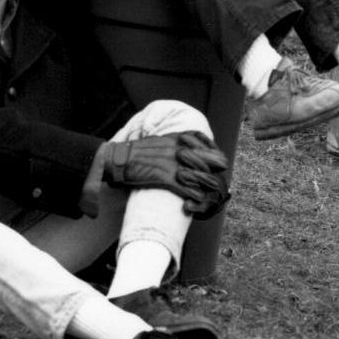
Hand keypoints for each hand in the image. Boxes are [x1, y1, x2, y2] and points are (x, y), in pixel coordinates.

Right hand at [102, 133, 229, 214]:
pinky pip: (185, 188)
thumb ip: (170, 142)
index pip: (201, 138)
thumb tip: (181, 147)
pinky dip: (194, 195)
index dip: (212, 148)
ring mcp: (170, 164)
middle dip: (216, 166)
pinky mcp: (164, 178)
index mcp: (173, 138)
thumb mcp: (155, 141)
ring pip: (198, 174)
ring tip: (212, 190)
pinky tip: (198, 200)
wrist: (116, 159)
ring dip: (207, 183)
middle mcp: (175, 149)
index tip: (217, 155)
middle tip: (222, 172)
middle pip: (205, 157)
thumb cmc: (134, 152)